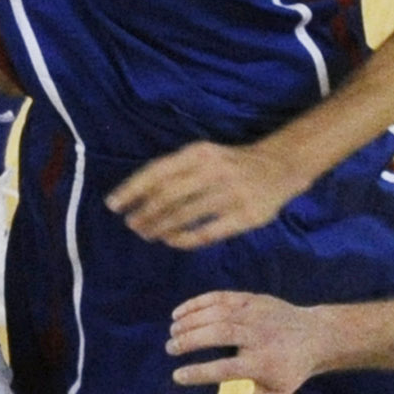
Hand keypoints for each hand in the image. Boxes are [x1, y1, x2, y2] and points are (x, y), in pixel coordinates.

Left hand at [105, 137, 304, 249]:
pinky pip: (207, 233)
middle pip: (168, 196)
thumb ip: (174, 170)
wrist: (280, 167)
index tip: (113, 205)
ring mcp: (231, 194)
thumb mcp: (203, 155)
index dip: (132, 190)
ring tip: (147, 233)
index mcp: (200, 153)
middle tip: (131, 224)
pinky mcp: (245, 216)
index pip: (157, 172)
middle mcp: (214, 171)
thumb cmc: (230, 163)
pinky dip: (184, 239)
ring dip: (160, 227)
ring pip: (185, 216)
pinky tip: (172, 241)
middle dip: (145, 213)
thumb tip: (136, 195)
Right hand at [167, 289, 322, 393]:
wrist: (316, 335)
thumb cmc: (290, 370)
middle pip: (220, 333)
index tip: (177, 376)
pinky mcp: (252, 299)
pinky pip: (220, 297)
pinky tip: (179, 313)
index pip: (226, 368)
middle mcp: (259, 336)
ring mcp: (255, 313)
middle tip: (170, 349)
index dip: (200, 372)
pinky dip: (197, 303)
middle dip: (191, 340)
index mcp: (263, 363)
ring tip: (172, 332)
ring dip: (190, 321)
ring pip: (218, 313)